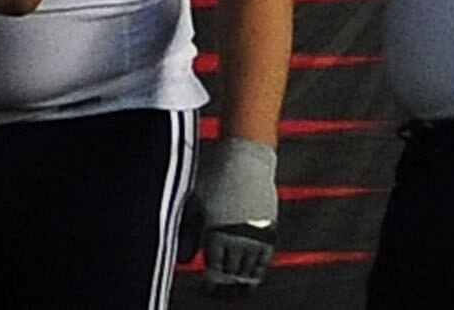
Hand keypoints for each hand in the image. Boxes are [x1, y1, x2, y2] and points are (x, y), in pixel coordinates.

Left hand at [188, 136, 278, 296]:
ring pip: (250, 273)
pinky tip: (249, 275)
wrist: (244, 159)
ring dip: (241, 283)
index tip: (206, 290)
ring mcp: (256, 235)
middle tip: (220, 294)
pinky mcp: (270, 231)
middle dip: (225, 289)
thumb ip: (187, 235)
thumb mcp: (195, 204)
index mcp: (215, 234)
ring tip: (234, 290)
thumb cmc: (213, 180)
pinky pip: (264, 262)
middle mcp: (237, 238)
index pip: (215, 276)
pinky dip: (257, 272)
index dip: (211, 288)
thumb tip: (183, 262)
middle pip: (233, 278)